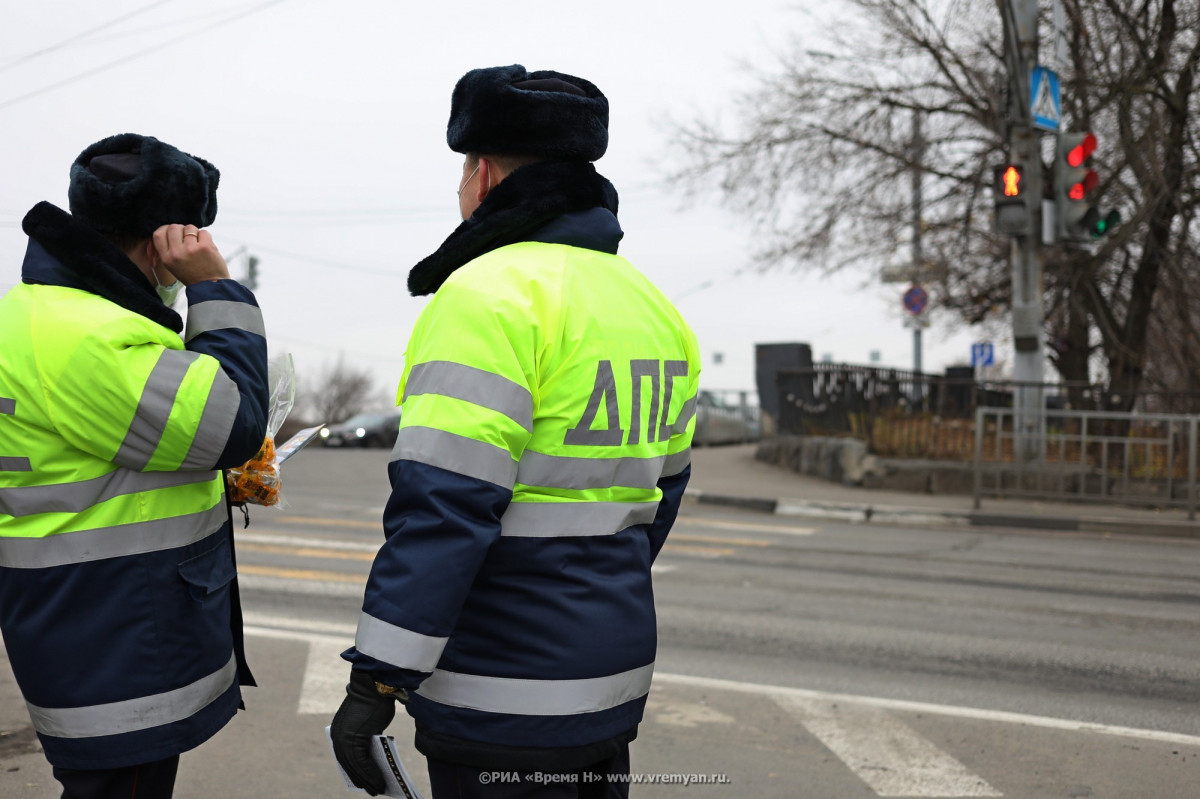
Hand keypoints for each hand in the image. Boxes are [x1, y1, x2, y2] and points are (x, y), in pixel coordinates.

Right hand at [151, 224, 229, 284]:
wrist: (211, 287)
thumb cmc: (192, 275)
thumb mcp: (173, 266)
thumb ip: (169, 249)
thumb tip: (169, 230)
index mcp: (166, 258)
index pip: (158, 234)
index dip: (165, 229)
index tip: (173, 232)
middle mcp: (176, 253)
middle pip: (173, 227)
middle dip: (181, 229)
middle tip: (188, 238)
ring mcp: (191, 249)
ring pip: (189, 227)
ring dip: (194, 232)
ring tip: (198, 244)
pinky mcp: (205, 247)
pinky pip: (203, 232)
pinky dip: (205, 237)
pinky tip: (206, 246)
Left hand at [330, 670, 399, 795]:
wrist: (375, 686)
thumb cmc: (374, 702)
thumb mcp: (367, 724)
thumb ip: (366, 738)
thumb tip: (373, 757)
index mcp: (338, 732)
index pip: (345, 758)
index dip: (354, 772)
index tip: (362, 782)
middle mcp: (338, 737)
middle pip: (349, 765)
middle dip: (362, 780)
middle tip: (373, 790)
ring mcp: (345, 739)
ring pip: (356, 768)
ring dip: (368, 780)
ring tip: (379, 789)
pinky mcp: (354, 740)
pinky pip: (362, 764)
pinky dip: (372, 775)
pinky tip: (381, 782)